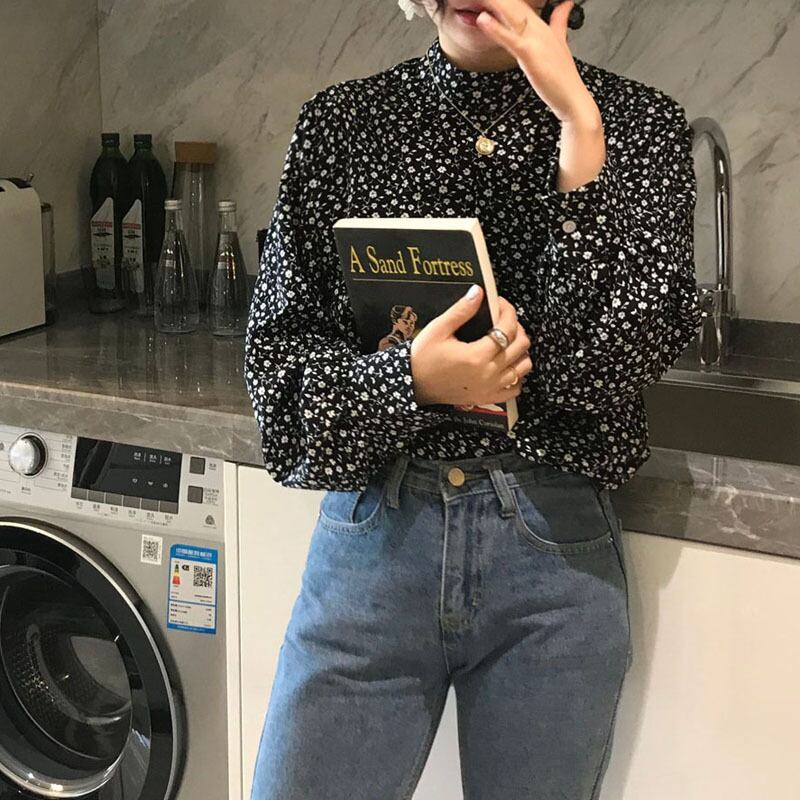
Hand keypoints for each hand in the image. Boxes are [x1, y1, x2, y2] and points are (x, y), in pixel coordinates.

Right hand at [410, 285, 532, 406]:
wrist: (412, 385)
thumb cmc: (422, 358)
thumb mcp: (439, 329)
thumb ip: (461, 311)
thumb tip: (478, 292)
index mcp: (477, 356)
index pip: (507, 328)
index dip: (508, 311)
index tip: (500, 304)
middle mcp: (488, 374)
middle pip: (521, 346)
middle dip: (517, 327)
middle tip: (503, 320)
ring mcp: (489, 388)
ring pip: (523, 367)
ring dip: (520, 351)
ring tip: (507, 341)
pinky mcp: (486, 397)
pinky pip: (515, 389)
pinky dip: (517, 376)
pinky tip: (505, 365)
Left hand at [475, 0, 597, 125]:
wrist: (571, 97)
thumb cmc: (562, 77)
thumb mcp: (560, 42)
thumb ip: (559, 21)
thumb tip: (566, 4)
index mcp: (544, 26)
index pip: (522, 4)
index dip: (507, 0)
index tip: (493, 0)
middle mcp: (539, 28)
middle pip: (515, 4)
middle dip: (498, 0)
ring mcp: (535, 39)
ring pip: (511, 15)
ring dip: (495, 4)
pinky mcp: (529, 53)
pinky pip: (510, 38)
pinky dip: (495, 28)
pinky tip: (482, 19)